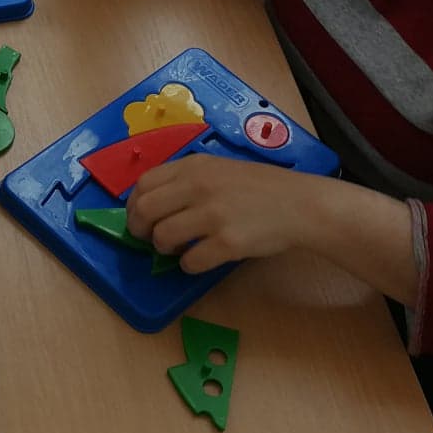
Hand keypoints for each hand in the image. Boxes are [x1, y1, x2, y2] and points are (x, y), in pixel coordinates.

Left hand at [127, 153, 316, 272]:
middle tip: (150, 239)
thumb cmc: (259, 188)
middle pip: (145, 211)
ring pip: (163, 237)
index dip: (133, 205)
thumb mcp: (220, 169)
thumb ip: (188, 180)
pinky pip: (190, 262)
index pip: (144, 183)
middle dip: (140, 230)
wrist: (299, 204)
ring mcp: (212, 215)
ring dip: (165, 248)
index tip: (139, 218)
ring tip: (179, 249)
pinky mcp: (227, 242)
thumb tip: (151, 205)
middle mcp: (199, 187)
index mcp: (195, 166)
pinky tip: (200, 260)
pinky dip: (188, 266)